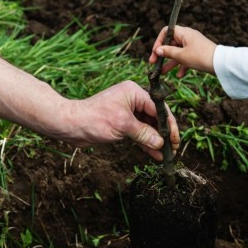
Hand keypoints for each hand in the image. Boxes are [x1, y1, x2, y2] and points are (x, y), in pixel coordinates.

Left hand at [62, 81, 179, 160]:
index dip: (168, 124)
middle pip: (155, 118)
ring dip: (156, 141)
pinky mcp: (122, 124)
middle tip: (173, 148)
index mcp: (134, 92)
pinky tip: (154, 154)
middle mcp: (132, 100)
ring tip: (166, 154)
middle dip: (164, 134)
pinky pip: (138, 133)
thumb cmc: (95, 119)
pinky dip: (145, 143)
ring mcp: (127, 113)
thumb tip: (161, 143)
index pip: (158, 108)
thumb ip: (144, 134)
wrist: (72, 125)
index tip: (175, 139)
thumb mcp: (123, 125)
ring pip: (147, 127)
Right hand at [149, 26, 216, 76]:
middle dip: (162, 55)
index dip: (159, 41)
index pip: (167, 31)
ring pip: (177, 53)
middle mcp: (188, 37)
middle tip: (153, 64)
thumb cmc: (200, 56)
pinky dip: (181, 66)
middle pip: (170, 44)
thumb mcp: (181, 55)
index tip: (155, 52)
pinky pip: (186, 58)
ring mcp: (192, 46)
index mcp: (184, 33)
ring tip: (162, 73)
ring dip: (170, 63)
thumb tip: (158, 50)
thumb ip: (168, 52)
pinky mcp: (197, 54)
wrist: (220, 64)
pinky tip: (179, 75)